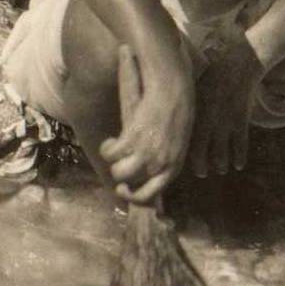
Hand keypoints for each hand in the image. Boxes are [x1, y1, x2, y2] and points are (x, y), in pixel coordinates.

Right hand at [100, 45, 194, 203]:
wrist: (174, 89)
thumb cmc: (178, 111)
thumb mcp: (178, 142)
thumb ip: (166, 158)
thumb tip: (150, 172)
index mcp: (173, 167)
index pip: (150, 195)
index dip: (133, 196)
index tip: (123, 188)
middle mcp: (160, 163)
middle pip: (130, 185)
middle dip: (120, 178)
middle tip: (116, 165)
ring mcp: (146, 152)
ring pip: (118, 171)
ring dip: (112, 163)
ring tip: (112, 151)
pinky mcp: (132, 138)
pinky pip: (110, 153)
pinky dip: (107, 148)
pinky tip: (110, 140)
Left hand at [189, 36, 265, 177]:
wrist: (236, 63)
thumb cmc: (210, 75)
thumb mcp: (191, 88)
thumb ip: (181, 104)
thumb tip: (166, 119)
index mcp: (191, 111)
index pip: (183, 141)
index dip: (182, 155)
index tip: (180, 163)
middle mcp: (206, 119)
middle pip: (200, 152)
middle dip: (201, 166)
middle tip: (201, 173)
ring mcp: (224, 121)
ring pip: (221, 153)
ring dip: (220, 165)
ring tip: (219, 169)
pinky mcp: (241, 120)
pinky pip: (240, 145)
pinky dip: (239, 157)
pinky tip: (238, 165)